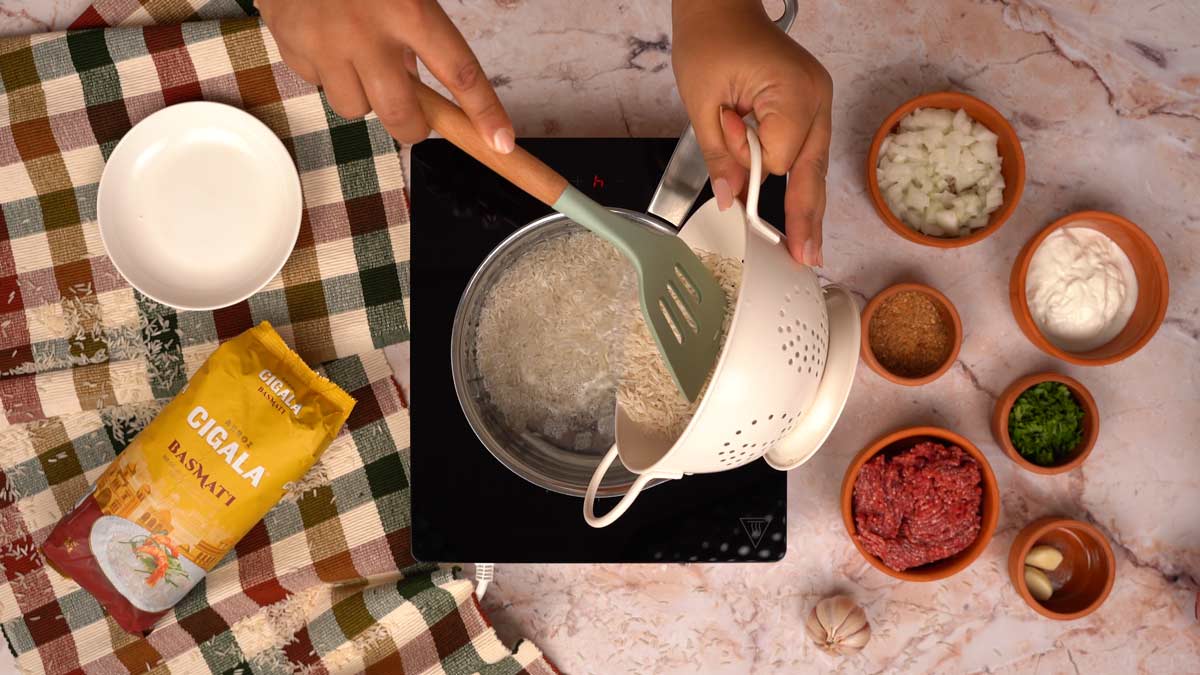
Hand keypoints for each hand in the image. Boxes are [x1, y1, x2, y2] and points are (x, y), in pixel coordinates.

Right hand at [256, 0, 514, 151]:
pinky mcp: (292, 50)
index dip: (484, 112)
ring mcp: (326, 45)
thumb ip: (422, 27)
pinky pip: (319, 86)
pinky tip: (326, 43)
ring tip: (359, 62)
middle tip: (416, 120)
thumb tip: (424, 83)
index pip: (460, 72)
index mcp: (409, 8)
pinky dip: (328, 75)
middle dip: (413, 127)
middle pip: (402, 115)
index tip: (501, 142)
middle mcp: (368, 33)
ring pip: (356, 108)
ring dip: (364, 97)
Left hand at [672, 0, 831, 265]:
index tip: (729, 131)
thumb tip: (729, 199)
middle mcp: (818, 99)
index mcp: (794, 94)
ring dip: (806, 202)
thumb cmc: (710, 41)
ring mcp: (821, 101)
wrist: (722, 8)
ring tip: (807, 245)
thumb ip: (718, 154)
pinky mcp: (813, 105)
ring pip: (815, 166)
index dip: (750, 160)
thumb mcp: (702, 100)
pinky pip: (808, 151)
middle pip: (813, 171)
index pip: (779, 158)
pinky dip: (799, 175)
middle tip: (807, 259)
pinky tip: (802, 211)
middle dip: (808, 217)